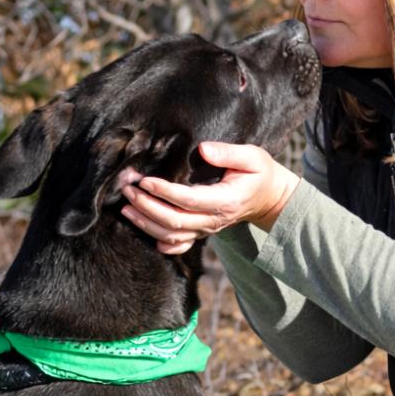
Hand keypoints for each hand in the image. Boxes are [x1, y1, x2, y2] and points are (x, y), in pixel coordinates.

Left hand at [120, 141, 300, 254]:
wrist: (268, 198)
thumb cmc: (259, 172)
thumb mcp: (252, 156)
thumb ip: (229, 152)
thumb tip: (203, 150)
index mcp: (225, 201)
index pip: (188, 200)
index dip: (164, 192)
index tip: (144, 181)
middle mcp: (213, 220)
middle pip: (174, 222)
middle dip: (147, 207)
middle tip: (127, 190)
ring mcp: (206, 230)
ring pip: (171, 236)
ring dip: (146, 224)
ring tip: (125, 208)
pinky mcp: (201, 233)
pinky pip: (179, 246)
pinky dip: (160, 243)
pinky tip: (143, 231)